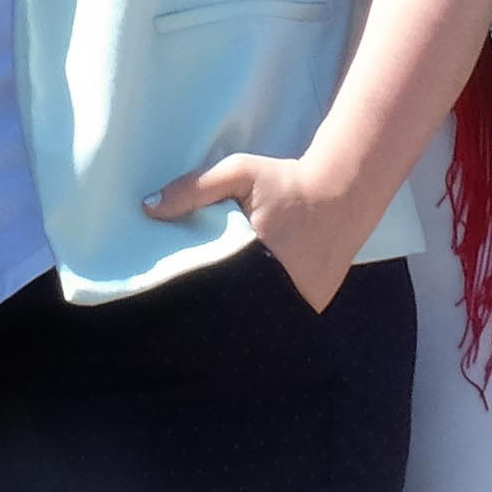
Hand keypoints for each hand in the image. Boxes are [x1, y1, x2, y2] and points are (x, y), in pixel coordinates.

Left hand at [143, 148, 394, 311]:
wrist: (344, 190)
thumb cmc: (286, 181)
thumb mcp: (238, 173)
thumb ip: (194, 189)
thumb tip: (148, 208)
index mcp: (256, 259)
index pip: (215, 293)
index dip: (195, 298)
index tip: (173, 302)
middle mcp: (281, 289)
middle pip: (237, 312)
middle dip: (215, 312)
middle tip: (190, 315)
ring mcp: (302, 302)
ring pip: (261, 318)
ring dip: (243, 315)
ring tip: (218, 314)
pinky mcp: (316, 305)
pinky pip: (284, 315)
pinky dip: (268, 311)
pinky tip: (254, 301)